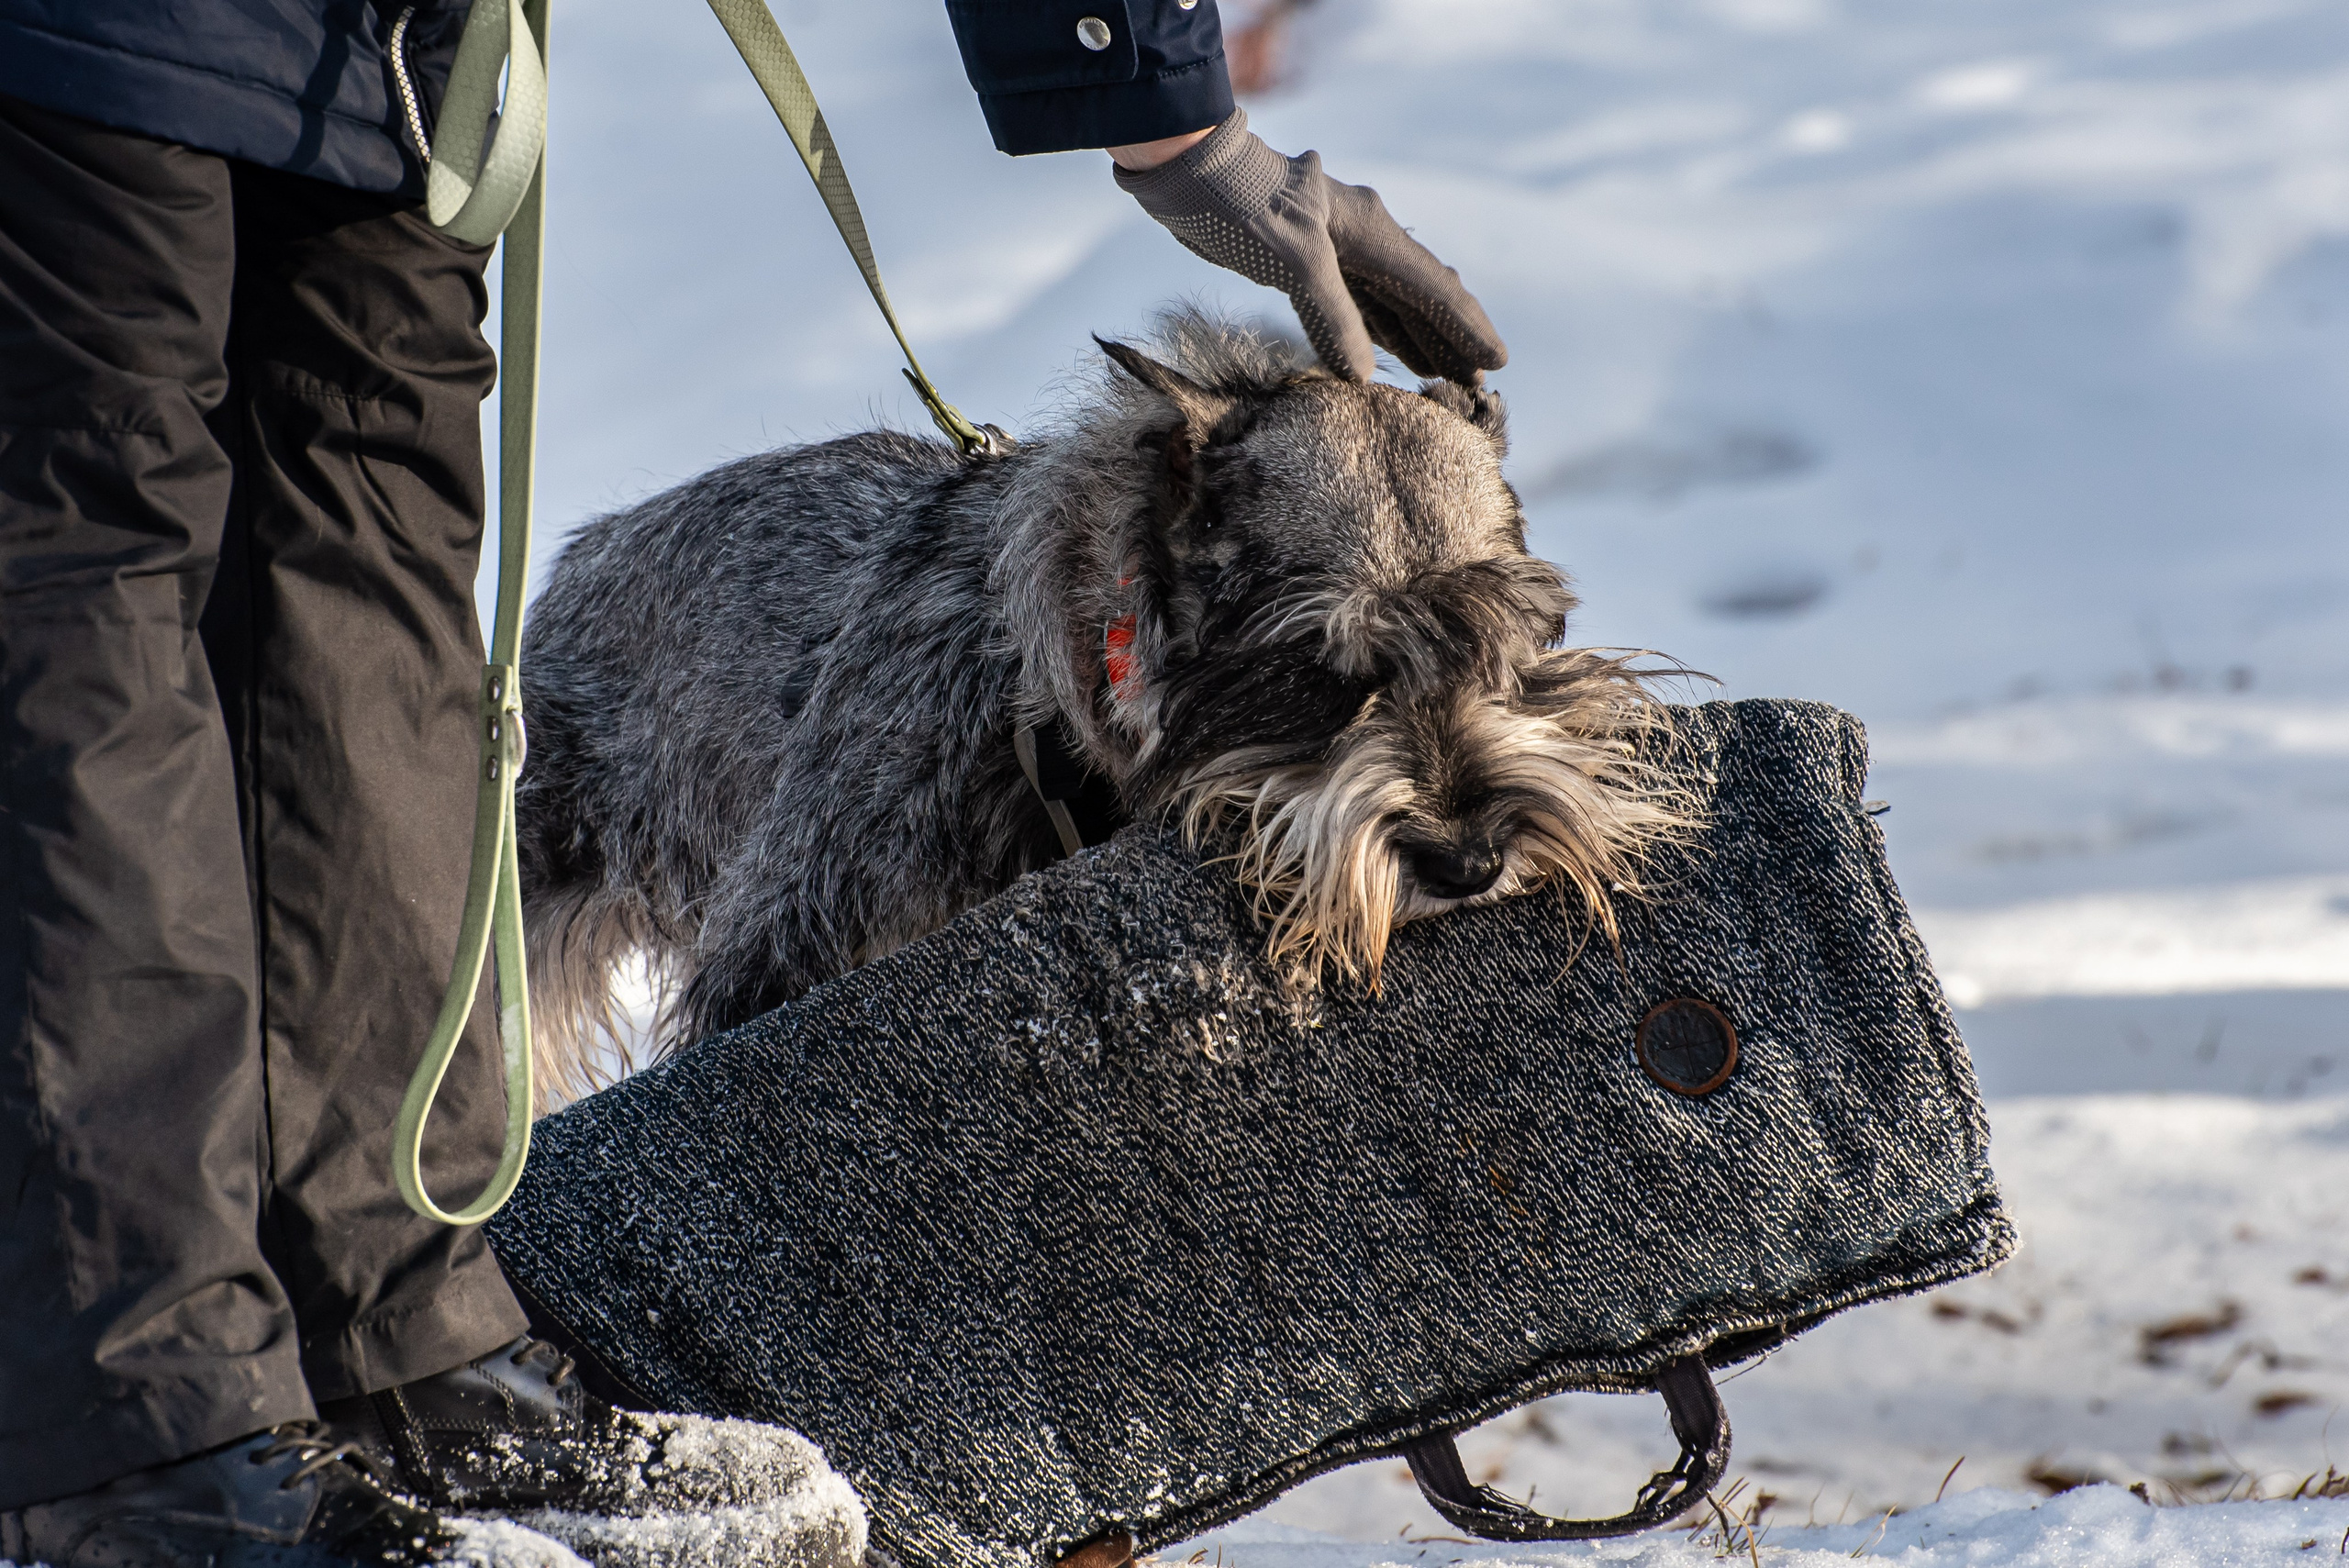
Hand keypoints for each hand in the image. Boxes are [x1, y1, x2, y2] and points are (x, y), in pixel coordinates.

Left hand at [1113, 109, 1505, 383]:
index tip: (1498, 362)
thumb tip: (1363, 376)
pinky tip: (1393, 356)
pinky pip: (1361, 302)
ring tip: (1447, 379)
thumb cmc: (1239, 206)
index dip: (1467, 328)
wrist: (1190, 171)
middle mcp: (1365, 237)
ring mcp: (1339, 249)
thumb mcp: (1291, 260)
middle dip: (1452, 340)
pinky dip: (1381, 331)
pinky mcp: (1310, 262)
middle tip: (1478, 386)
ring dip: (1421, 339)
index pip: (1433, 287)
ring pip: (1393, 301)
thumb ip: (1332, 316)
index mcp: (1371, 231)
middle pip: (1421, 296)